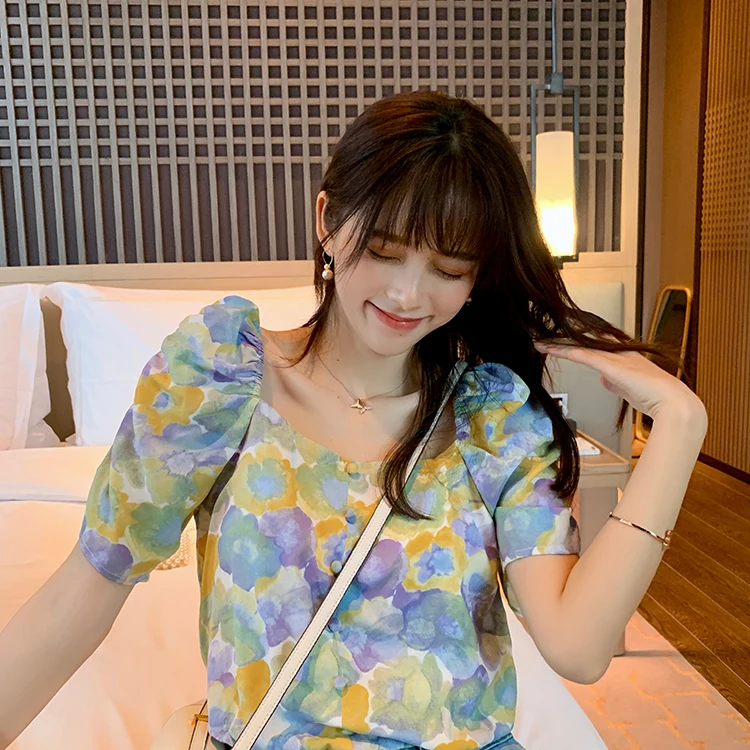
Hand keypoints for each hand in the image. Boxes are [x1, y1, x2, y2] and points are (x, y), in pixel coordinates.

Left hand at [534, 339, 706, 422]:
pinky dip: (562, 351)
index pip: (596, 341)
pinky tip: (546, 348)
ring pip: (579, 344)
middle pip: (585, 338)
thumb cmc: (656, 398)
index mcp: (624, 354)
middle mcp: (618, 350)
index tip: (561, 335)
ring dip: (556, 343)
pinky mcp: (609, 365)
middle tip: (545, 330)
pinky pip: (580, 354)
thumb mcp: (630, 388)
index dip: (577, 337)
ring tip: (538, 340)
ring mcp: (614, 356)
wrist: (673, 403)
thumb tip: (604, 380)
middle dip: (564, 335)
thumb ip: (615, 381)